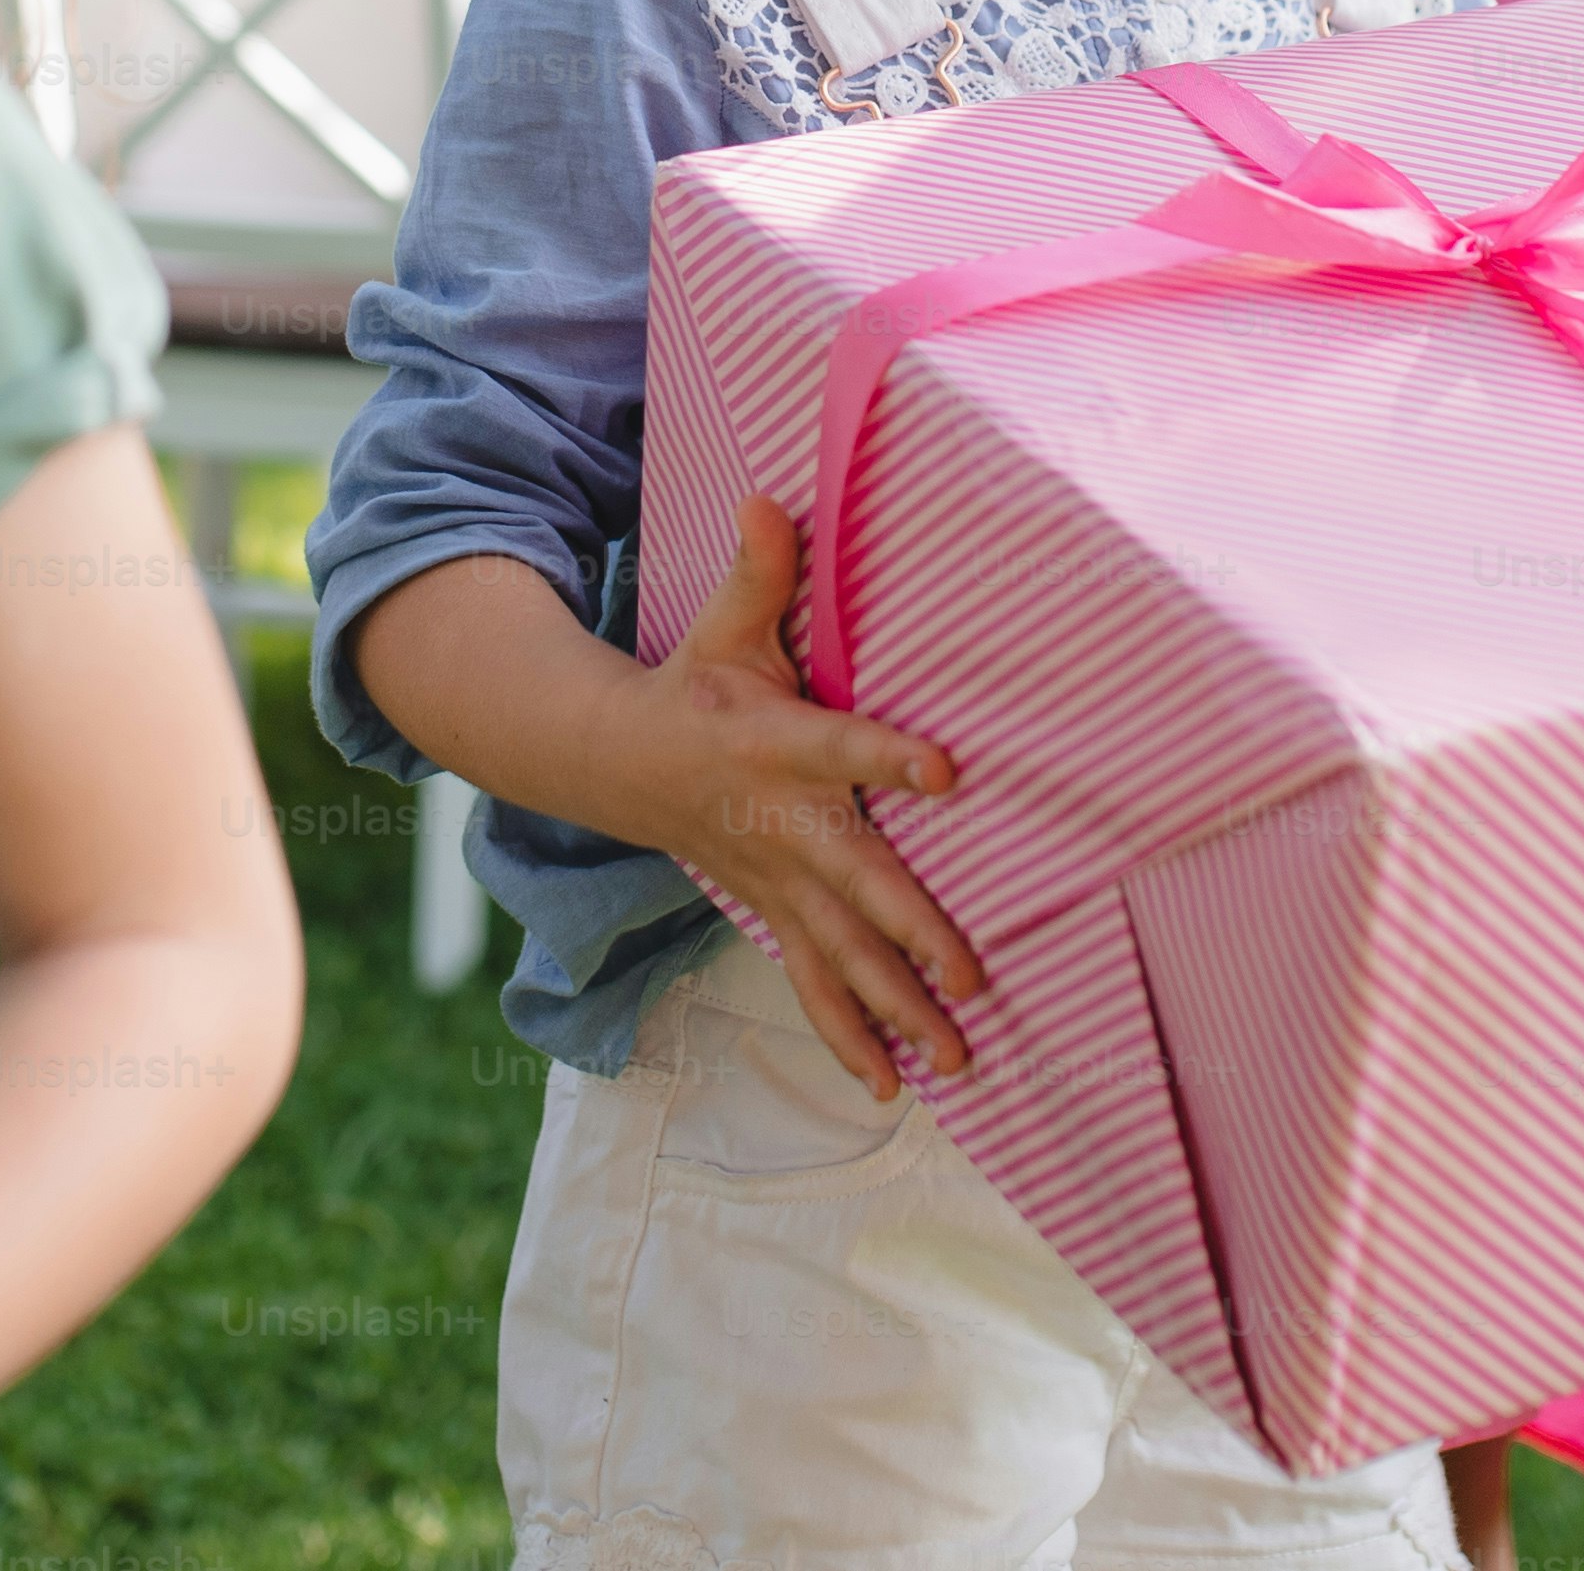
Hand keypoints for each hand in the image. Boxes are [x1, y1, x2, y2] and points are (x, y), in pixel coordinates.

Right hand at [610, 496, 989, 1096]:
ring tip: (950, 1059)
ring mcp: (776, 882)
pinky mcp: (774, 913)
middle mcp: (781, 825)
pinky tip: (891, 1087)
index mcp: (775, 745)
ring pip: (838, 956)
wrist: (616, 764)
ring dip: (892, 1010)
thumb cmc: (695, 686)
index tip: (947, 768)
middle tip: (967, 977)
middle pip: (853, 885)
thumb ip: (758, 570)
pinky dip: (847, 1037)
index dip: (890, 757)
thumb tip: (769, 496)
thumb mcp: (723, 626)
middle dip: (910, 934)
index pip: (843, 747)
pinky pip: (812, 985)